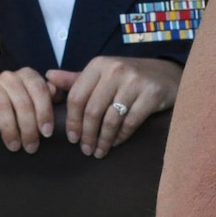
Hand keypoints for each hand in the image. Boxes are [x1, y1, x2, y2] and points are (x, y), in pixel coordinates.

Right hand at [0, 67, 56, 152]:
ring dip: (10, 128)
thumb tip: (54, 92)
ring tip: (14, 146)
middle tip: (31, 147)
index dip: (44, 112)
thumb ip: (47, 95)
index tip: (46, 133)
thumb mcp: (33, 98)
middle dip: (28, 127)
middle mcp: (9, 76)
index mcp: (26, 75)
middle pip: (22, 101)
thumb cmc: (14, 102)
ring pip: (3, 104)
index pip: (39, 90)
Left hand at [48, 57, 180, 157]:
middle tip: (86, 150)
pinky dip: (121, 137)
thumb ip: (76, 79)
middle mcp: (115, 70)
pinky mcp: (152, 94)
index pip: (76, 97)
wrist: (167, 74)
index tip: (73, 139)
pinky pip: (130, 122)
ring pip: (110, 119)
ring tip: (99, 152)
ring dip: (103, 140)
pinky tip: (116, 144)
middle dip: (87, 135)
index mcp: (99, 65)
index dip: (72, 121)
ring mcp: (135, 81)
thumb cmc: (129, 77)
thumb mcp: (102, 74)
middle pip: (92, 110)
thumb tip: (47, 77)